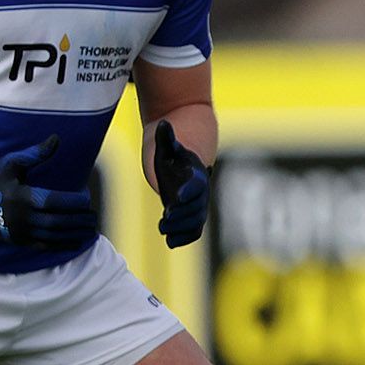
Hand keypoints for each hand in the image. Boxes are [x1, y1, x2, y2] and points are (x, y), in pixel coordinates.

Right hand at [0, 138, 98, 248]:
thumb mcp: (11, 162)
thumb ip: (35, 153)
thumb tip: (56, 139)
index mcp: (20, 197)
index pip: (53, 201)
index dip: (74, 201)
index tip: (86, 196)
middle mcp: (20, 217)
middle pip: (56, 221)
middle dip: (79, 219)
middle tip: (94, 215)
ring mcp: (18, 231)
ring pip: (52, 236)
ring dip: (75, 233)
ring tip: (91, 228)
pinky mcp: (18, 240)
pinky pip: (43, 246)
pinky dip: (62, 246)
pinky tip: (77, 241)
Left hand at [148, 120, 212, 248]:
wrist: (184, 165)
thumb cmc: (174, 155)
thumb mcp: (167, 146)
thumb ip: (167, 137)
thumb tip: (163, 124)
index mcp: (197, 174)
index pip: (197, 185)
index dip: (189, 192)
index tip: (176, 199)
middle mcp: (201, 192)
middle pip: (198, 207)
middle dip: (182, 215)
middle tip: (165, 219)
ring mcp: (197, 205)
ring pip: (197, 222)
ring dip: (182, 229)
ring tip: (164, 230)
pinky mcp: (189, 216)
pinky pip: (194, 231)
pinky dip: (184, 237)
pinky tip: (170, 240)